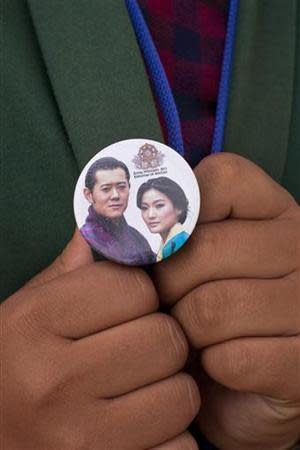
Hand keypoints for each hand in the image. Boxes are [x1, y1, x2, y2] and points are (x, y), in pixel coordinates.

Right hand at [2, 230, 199, 449]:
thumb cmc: (12, 368)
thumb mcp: (26, 312)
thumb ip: (70, 271)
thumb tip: (111, 224)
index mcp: (34, 323)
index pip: (135, 287)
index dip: (139, 295)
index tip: (127, 308)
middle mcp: (54, 380)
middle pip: (165, 339)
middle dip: (159, 341)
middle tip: (138, 351)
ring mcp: (80, 439)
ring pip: (181, 395)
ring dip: (170, 390)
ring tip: (139, 391)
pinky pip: (181, 447)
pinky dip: (170, 438)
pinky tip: (140, 430)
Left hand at [152, 153, 299, 448]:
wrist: (248, 379)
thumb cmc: (209, 309)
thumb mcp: (190, 261)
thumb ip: (150, 234)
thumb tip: (92, 223)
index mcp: (272, 211)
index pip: (222, 178)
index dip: (178, 212)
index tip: (162, 244)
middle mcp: (298, 246)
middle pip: (203, 249)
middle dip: (167, 285)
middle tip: (168, 302)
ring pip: (212, 308)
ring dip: (185, 331)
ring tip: (192, 336)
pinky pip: (232, 359)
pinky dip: (211, 367)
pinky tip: (216, 364)